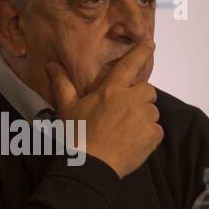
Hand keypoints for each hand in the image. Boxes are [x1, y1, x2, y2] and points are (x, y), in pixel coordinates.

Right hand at [45, 40, 161, 178]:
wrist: (91, 165)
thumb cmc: (77, 135)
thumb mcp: (67, 108)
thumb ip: (62, 84)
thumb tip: (51, 65)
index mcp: (112, 90)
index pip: (130, 65)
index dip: (141, 52)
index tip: (150, 43)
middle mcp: (132, 101)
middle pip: (148, 91)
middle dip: (140, 98)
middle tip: (125, 111)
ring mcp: (144, 118)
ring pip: (152, 112)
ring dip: (144, 117)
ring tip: (127, 130)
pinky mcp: (152, 136)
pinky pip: (156, 130)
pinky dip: (148, 135)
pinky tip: (133, 142)